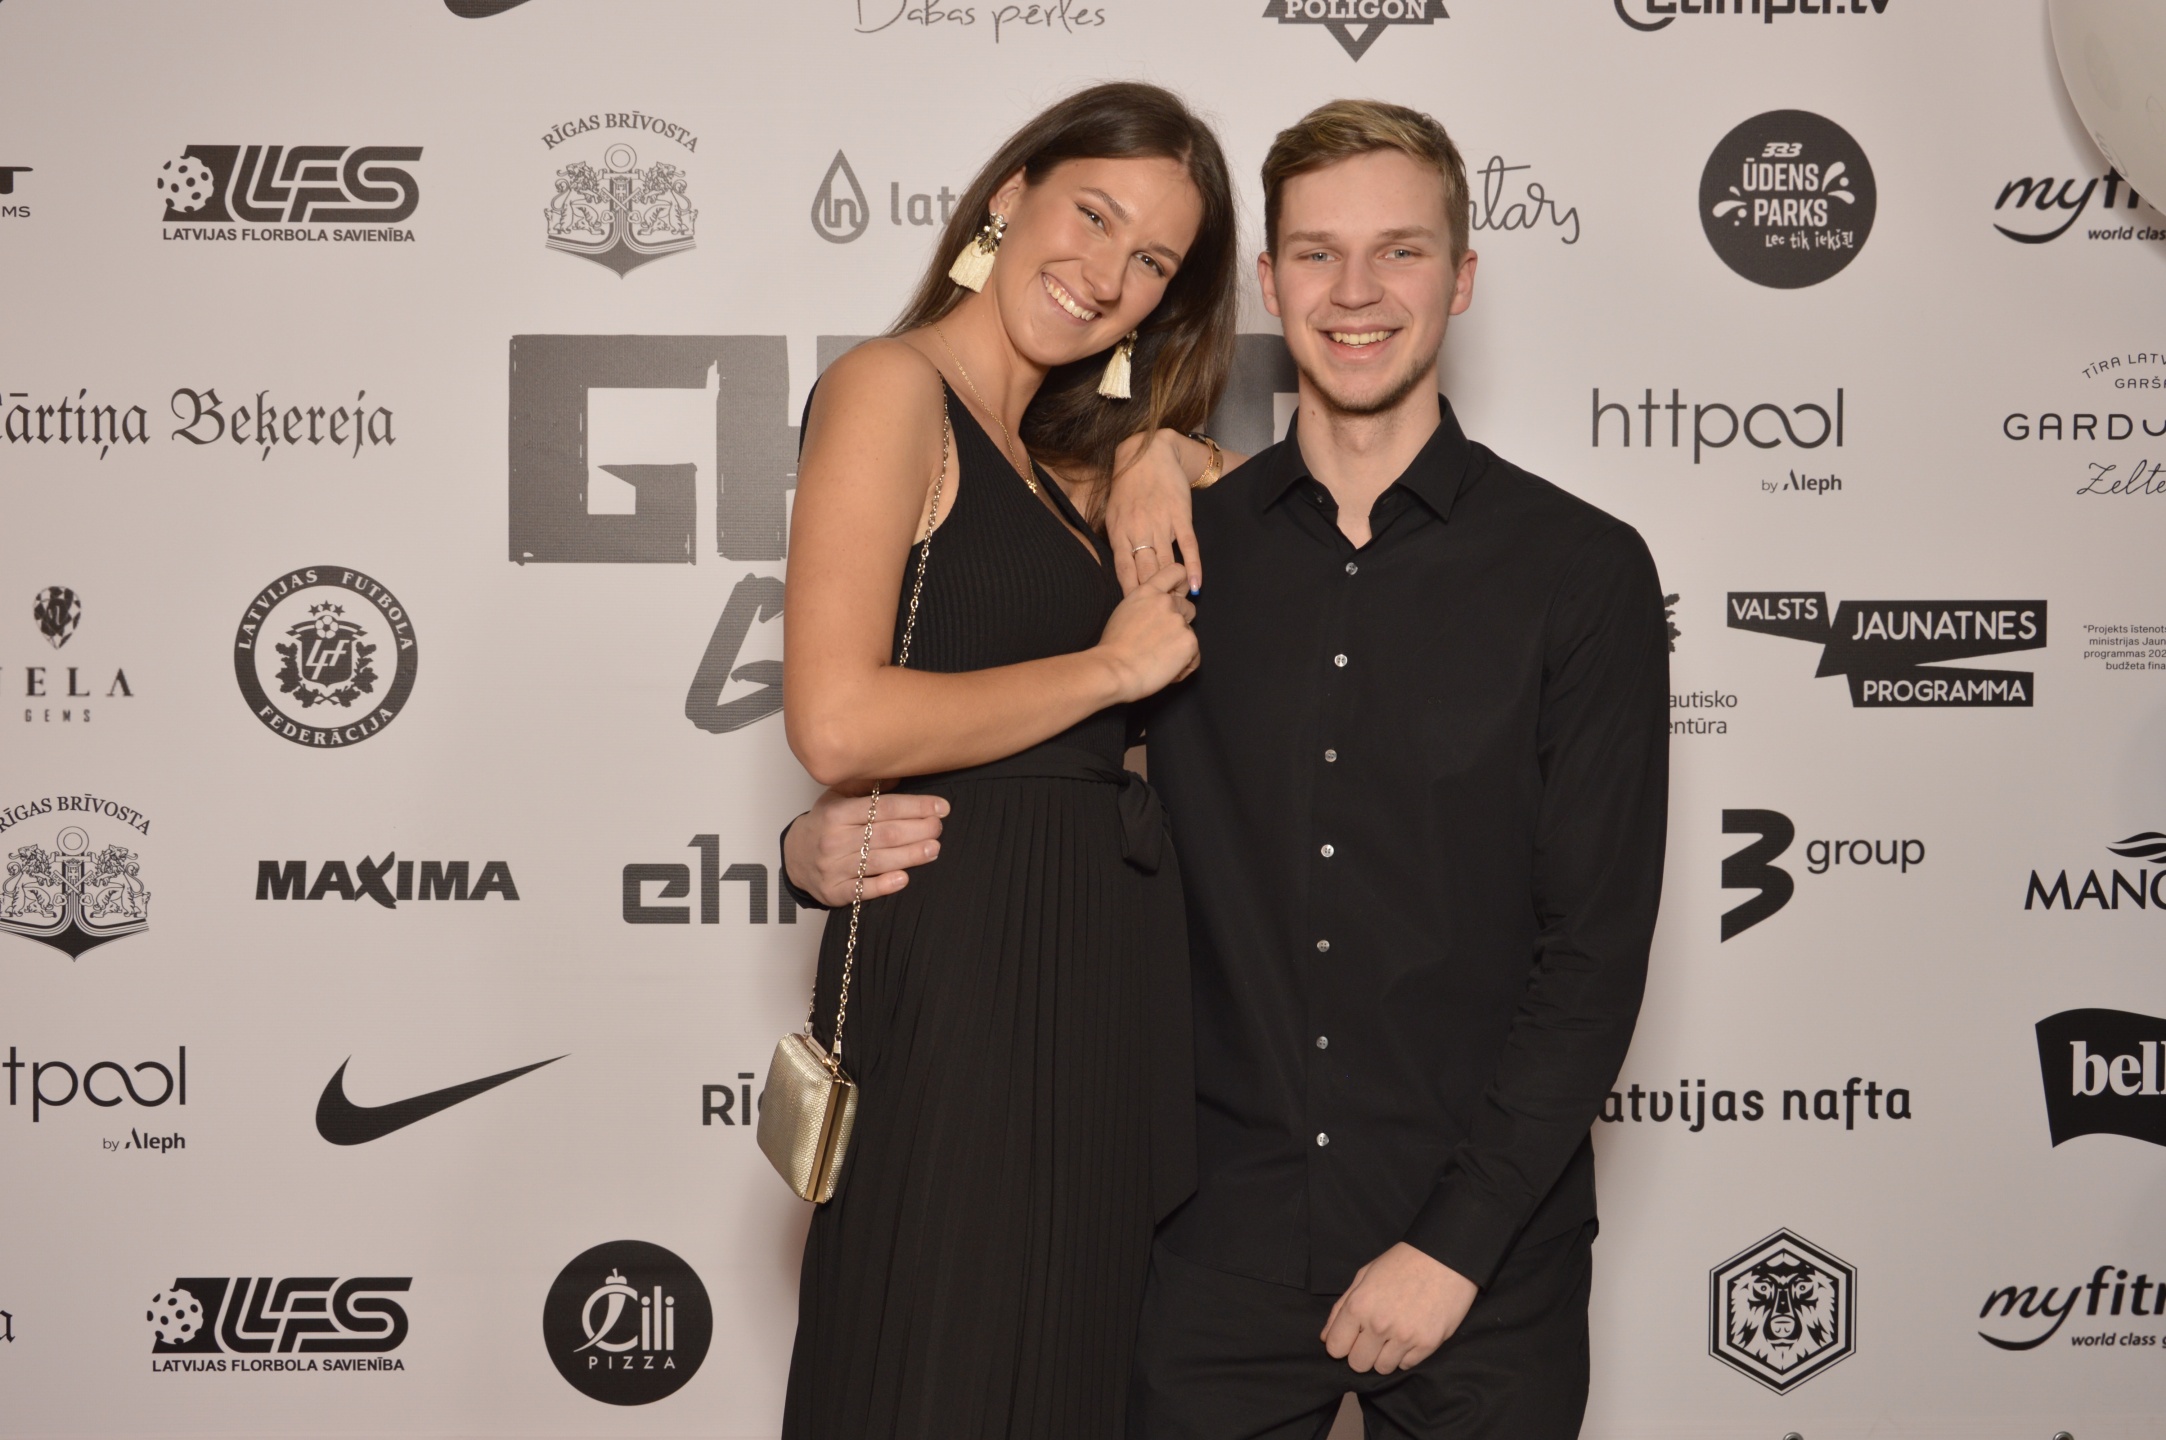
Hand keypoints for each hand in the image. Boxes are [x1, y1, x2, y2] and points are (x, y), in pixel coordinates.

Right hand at [782, 788, 948, 906]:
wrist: (795, 856)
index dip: (915, 807)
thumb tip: (898, 773)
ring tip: (934, 849)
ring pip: (878, 861)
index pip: (883, 808)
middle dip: (917, 830)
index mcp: (837, 813)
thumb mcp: (837, 797)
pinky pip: (861, 890)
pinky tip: (904, 878)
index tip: (940, 807)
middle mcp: (834, 839)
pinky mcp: (833, 891)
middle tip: (939, 827)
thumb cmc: (824, 824)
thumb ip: (865, 786)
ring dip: (910, 856)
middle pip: (884, 834)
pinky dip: (883, 885)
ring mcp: (832, 867)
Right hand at [1095, 561, 1199, 702]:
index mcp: (1147, 592)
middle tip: (1161, 643)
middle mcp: (1166, 602)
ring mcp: (1179, 621)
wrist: (1115, 670)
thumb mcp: (1124, 613)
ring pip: (1189, 635)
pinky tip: (1166, 672)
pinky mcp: (1189, 642)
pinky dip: (1183, 667)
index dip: (1182, 583)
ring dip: (1179, 649)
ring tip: (1159, 662)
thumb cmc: (1113, 648)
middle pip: (1188, 608)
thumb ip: (1144, 607)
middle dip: (1180, 625)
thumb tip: (1154, 616)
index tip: (1178, 597)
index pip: (1176, 572)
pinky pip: (1194, 657)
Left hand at [1108, 429, 1203, 596]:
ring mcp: (1160, 523)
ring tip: (1179, 605)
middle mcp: (1139, 530)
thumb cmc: (1128, 486)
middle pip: (1146, 573)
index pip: (1124, 572)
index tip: (1137, 612)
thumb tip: (1121, 569)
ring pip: (1167, 564)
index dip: (1131, 594)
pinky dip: (1192, 568)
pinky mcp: (1180, 516)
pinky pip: (1188, 547)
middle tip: (1161, 614)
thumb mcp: (1113, 513)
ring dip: (1174, 587)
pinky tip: (1196, 585)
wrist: (1150, 454)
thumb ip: (1117, 540)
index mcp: (1119, 532)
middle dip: (1154, 597)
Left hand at [1320, 1244, 1477, 1374]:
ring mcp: (1405, 1337)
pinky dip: (1405, 1355)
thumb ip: (1341, 1308)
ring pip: (1382, 1368)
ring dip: (1384, 1356)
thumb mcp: (1364, 1275)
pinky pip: (1406, 1365)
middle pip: (1357, 1364)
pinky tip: (1409, 1335)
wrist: (1445, 1258)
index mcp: (1359, 1305)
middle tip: (1372, 1338)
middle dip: (1361, 1353)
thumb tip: (1325, 1338)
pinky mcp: (1428, 1344)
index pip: (1335, 1348)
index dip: (1341, 1344)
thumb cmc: (1401, 1262)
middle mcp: (1379, 1325)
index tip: (1351, 1337)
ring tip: (1393, 1336)